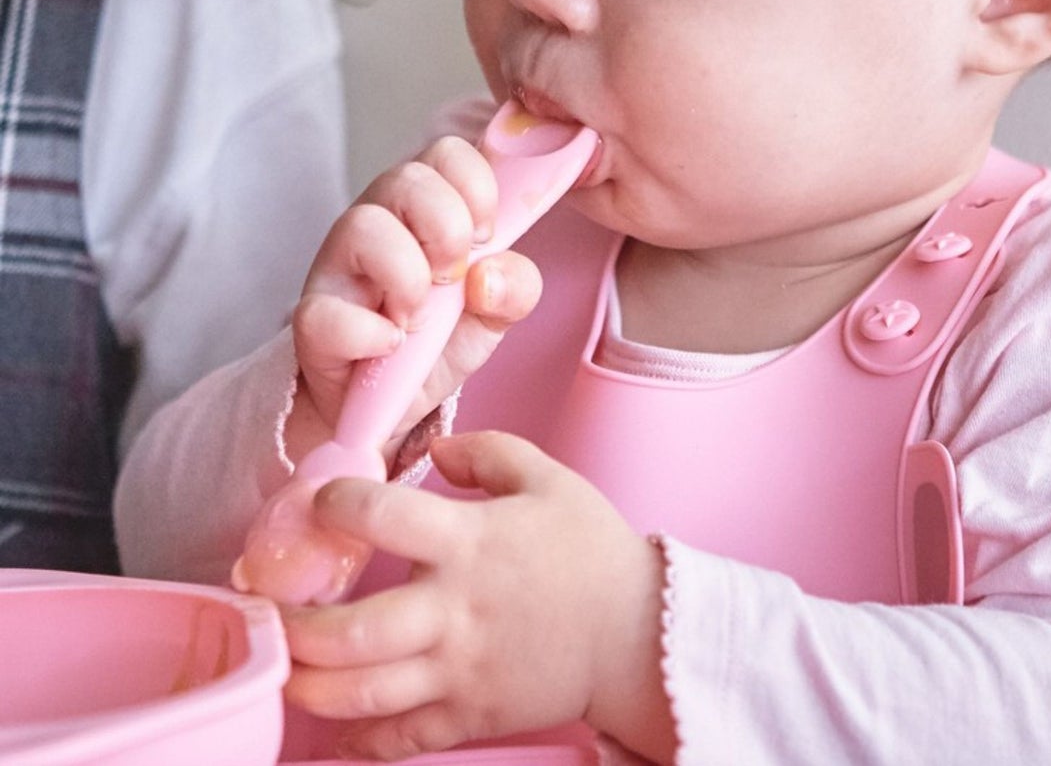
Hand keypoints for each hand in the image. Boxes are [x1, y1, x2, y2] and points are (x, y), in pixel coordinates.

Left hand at [281, 432, 675, 761]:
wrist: (638, 632)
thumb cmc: (591, 550)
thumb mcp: (547, 477)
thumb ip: (487, 452)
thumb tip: (432, 452)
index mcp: (470, 543)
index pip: (382, 516)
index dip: (337, 502)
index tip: (319, 500)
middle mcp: (454, 611)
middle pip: (352, 632)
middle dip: (296, 625)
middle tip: (273, 607)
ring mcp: (458, 671)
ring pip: (361, 694)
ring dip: (309, 683)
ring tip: (287, 664)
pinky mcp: (469, 716)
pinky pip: (396, 740)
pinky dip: (357, 739)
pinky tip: (336, 721)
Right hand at [287, 137, 542, 463]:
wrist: (389, 406)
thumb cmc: (438, 339)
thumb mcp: (493, 312)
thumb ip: (515, 286)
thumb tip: (491, 274)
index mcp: (425, 207)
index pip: (448, 153)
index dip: (476, 188)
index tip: (485, 237)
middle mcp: (379, 221)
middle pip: (407, 177)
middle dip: (447, 230)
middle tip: (452, 277)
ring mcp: (338, 266)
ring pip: (363, 226)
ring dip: (408, 276)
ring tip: (417, 315)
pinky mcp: (312, 319)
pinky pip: (327, 311)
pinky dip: (371, 333)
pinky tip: (390, 345)